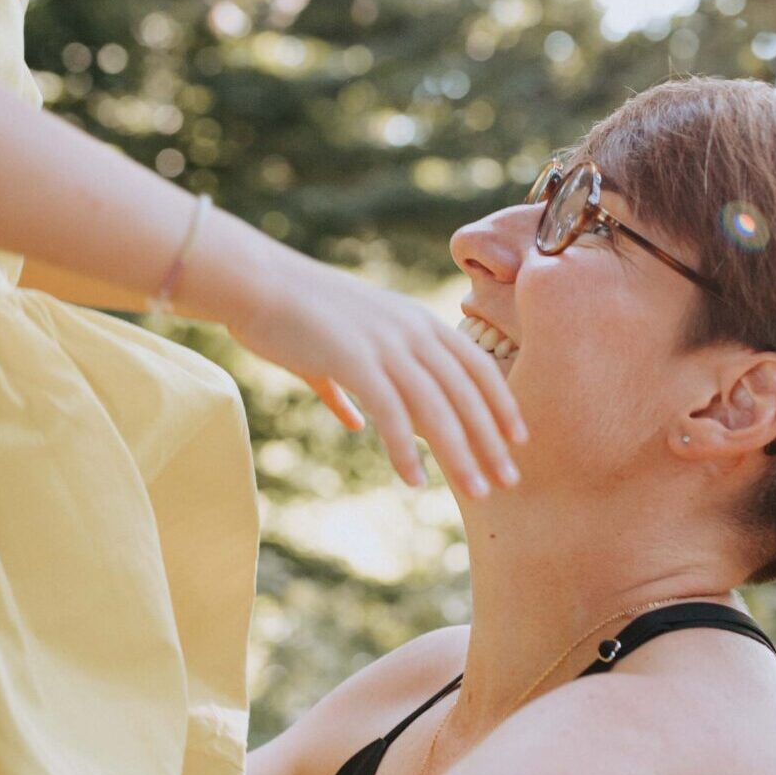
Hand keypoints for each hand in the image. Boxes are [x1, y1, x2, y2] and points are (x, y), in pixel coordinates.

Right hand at [229, 253, 526, 496]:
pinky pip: (390, 412)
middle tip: (510, 481)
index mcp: (416, 320)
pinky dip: (405, 448)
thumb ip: (352, 385)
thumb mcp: (340, 345)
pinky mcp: (354, 358)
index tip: (519, 439)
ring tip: (478, 492)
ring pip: (436, 407)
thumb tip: (356, 422)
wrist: (256, 282)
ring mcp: (384, 343)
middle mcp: (410, 329)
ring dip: (461, 453)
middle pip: (465, 391)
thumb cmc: (293, 314)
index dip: (500, 403)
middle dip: (492, 439)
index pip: (475, 364)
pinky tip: (415, 480)